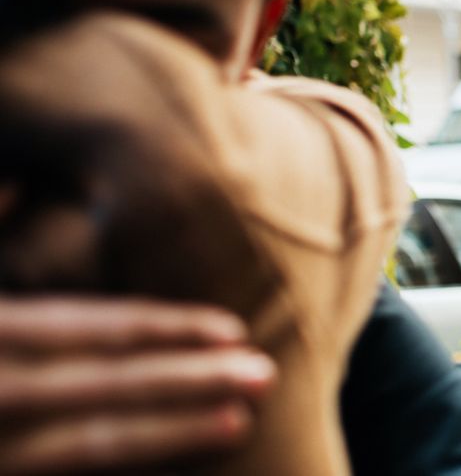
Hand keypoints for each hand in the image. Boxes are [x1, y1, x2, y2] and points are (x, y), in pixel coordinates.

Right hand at [0, 296, 274, 474]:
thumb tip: (16, 183)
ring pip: (87, 448)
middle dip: (187, 383)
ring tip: (239, 422)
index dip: (161, 328)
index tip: (232, 328)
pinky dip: (130, 467)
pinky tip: (181, 459)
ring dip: (169, 433)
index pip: (85, 329)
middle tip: (265, 375)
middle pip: (101, 388)